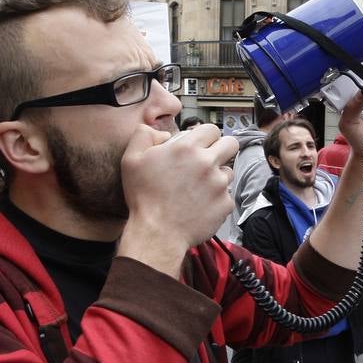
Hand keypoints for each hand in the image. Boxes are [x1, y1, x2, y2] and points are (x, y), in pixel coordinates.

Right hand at [118, 123, 236, 271]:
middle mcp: (207, 163)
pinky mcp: (225, 204)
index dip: (205, 135)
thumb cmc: (143, 197)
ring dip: (217, 175)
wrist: (157, 233)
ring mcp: (219, 184)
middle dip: (221, 148)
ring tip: (198, 187)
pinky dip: (216, 199)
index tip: (198, 145)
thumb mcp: (131, 159)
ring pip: (228, 171)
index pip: (212, 129)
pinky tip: (200, 204)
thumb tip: (163, 133)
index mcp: (187, 148)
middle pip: (231, 144)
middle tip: (208, 159)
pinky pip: (226, 195)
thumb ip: (144, 135)